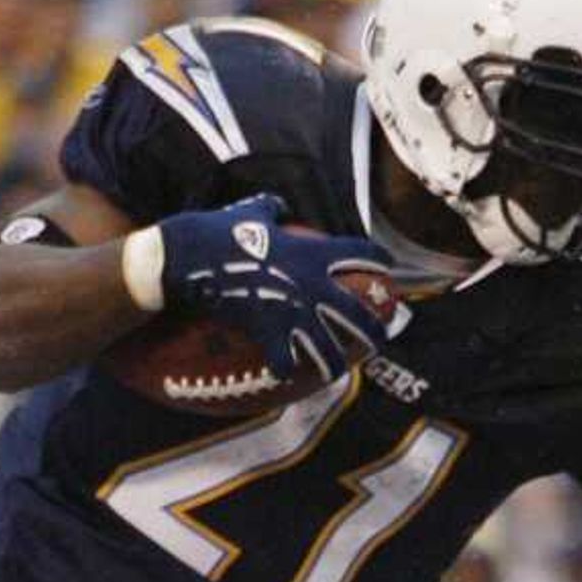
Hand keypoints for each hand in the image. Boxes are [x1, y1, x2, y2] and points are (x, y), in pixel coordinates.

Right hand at [157, 194, 392, 384]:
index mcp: (312, 252)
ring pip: (326, 348)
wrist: (192, 256)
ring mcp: (291, 312)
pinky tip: (284, 375)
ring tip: (339, 372)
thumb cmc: (219, 230)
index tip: (389, 268)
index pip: (360, 252)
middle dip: (374, 328)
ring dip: (335, 364)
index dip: (379, 259)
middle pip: (356, 313)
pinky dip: (283, 370)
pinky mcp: (267, 332)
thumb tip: (280, 206)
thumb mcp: (250, 211)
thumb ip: (272, 208)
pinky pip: (283, 361)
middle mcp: (310, 285)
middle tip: (383, 338)